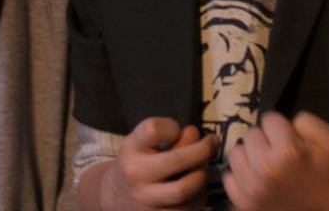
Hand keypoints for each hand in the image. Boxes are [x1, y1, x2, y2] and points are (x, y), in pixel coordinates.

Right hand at [97, 117, 213, 209]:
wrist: (116, 195)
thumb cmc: (138, 161)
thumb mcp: (145, 142)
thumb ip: (170, 134)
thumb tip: (196, 135)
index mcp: (132, 148)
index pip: (154, 129)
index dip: (172, 127)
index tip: (180, 129)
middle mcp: (135, 174)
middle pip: (176, 161)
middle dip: (202, 150)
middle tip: (212, 143)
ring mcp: (145, 199)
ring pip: (184, 189)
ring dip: (201, 176)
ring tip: (202, 168)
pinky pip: (185, 208)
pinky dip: (198, 196)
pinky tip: (197, 188)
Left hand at [222, 110, 328, 209]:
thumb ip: (307, 121)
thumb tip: (285, 121)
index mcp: (288, 151)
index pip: (268, 119)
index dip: (280, 126)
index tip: (288, 138)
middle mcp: (265, 169)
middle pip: (250, 134)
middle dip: (264, 138)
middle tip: (277, 151)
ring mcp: (251, 189)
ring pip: (236, 153)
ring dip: (250, 155)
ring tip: (265, 164)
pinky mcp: (243, 204)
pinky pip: (229, 177)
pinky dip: (241, 175)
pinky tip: (257, 179)